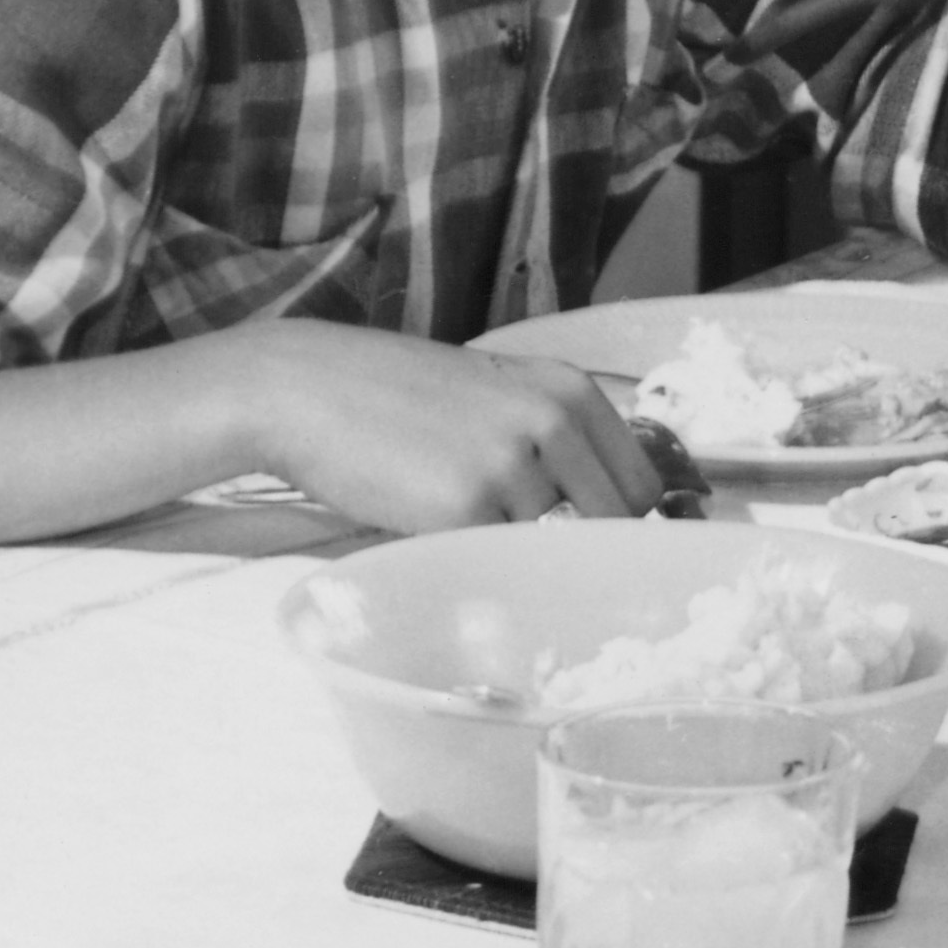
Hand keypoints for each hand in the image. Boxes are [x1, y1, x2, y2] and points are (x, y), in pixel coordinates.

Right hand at [256, 329, 669, 535]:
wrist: (307, 389)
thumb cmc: (398, 395)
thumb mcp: (499, 392)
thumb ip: (556, 438)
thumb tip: (612, 511)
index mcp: (570, 390)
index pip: (641, 484)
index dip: (617, 519)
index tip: (587, 536)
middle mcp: (553, 422)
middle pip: (611, 523)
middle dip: (573, 542)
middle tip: (519, 540)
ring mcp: (512, 466)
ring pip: (548, 545)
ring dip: (513, 548)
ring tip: (455, 515)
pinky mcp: (464, 509)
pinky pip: (494, 559)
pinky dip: (471, 558)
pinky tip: (430, 525)